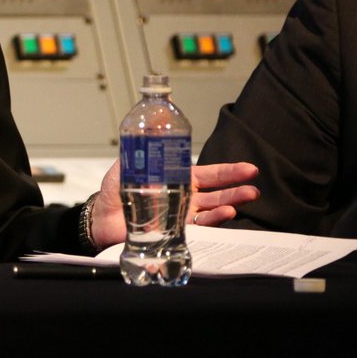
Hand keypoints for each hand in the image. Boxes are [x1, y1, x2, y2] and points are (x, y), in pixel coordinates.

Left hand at [90, 160, 259, 249]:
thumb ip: (142, 149)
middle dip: (236, 188)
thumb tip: (153, 126)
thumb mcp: (128, 166)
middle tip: (253, 186)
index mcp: (177, 178)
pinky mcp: (176, 231)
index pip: (208, 174)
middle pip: (217, 192)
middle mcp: (184, 197)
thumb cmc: (116, 191)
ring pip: (212, 210)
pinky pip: (199, 227)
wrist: (103, 218)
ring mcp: (182, 215)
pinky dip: (213, 221)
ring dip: (230, 204)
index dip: (228, 172)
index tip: (248, 169)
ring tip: (245, 198)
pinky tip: (225, 215)